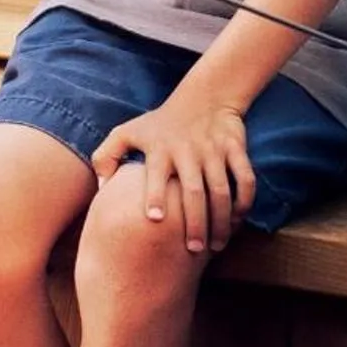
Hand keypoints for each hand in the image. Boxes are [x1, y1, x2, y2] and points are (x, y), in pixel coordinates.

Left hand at [91, 94, 255, 254]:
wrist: (205, 96)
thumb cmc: (161, 123)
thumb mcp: (128, 131)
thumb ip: (106, 156)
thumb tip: (101, 187)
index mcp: (160, 149)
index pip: (156, 173)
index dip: (155, 195)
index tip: (154, 219)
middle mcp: (187, 151)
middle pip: (193, 191)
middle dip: (194, 222)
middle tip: (192, 250)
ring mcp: (213, 150)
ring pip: (221, 190)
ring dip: (220, 220)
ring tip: (216, 245)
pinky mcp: (235, 148)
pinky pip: (245, 178)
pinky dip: (244, 200)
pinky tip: (237, 220)